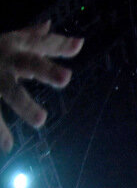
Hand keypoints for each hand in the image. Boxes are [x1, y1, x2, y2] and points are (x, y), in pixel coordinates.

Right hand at [0, 21, 83, 152]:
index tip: (75, 53)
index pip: (38, 48)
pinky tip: (8, 146)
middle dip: (44, 71)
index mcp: (14, 48)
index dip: (56, 50)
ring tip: (39, 121)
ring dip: (21, 106)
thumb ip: (41, 43)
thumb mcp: (12, 41)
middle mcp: (2, 62)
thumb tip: (79, 43)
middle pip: (25, 66)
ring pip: (7, 91)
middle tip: (63, 81)